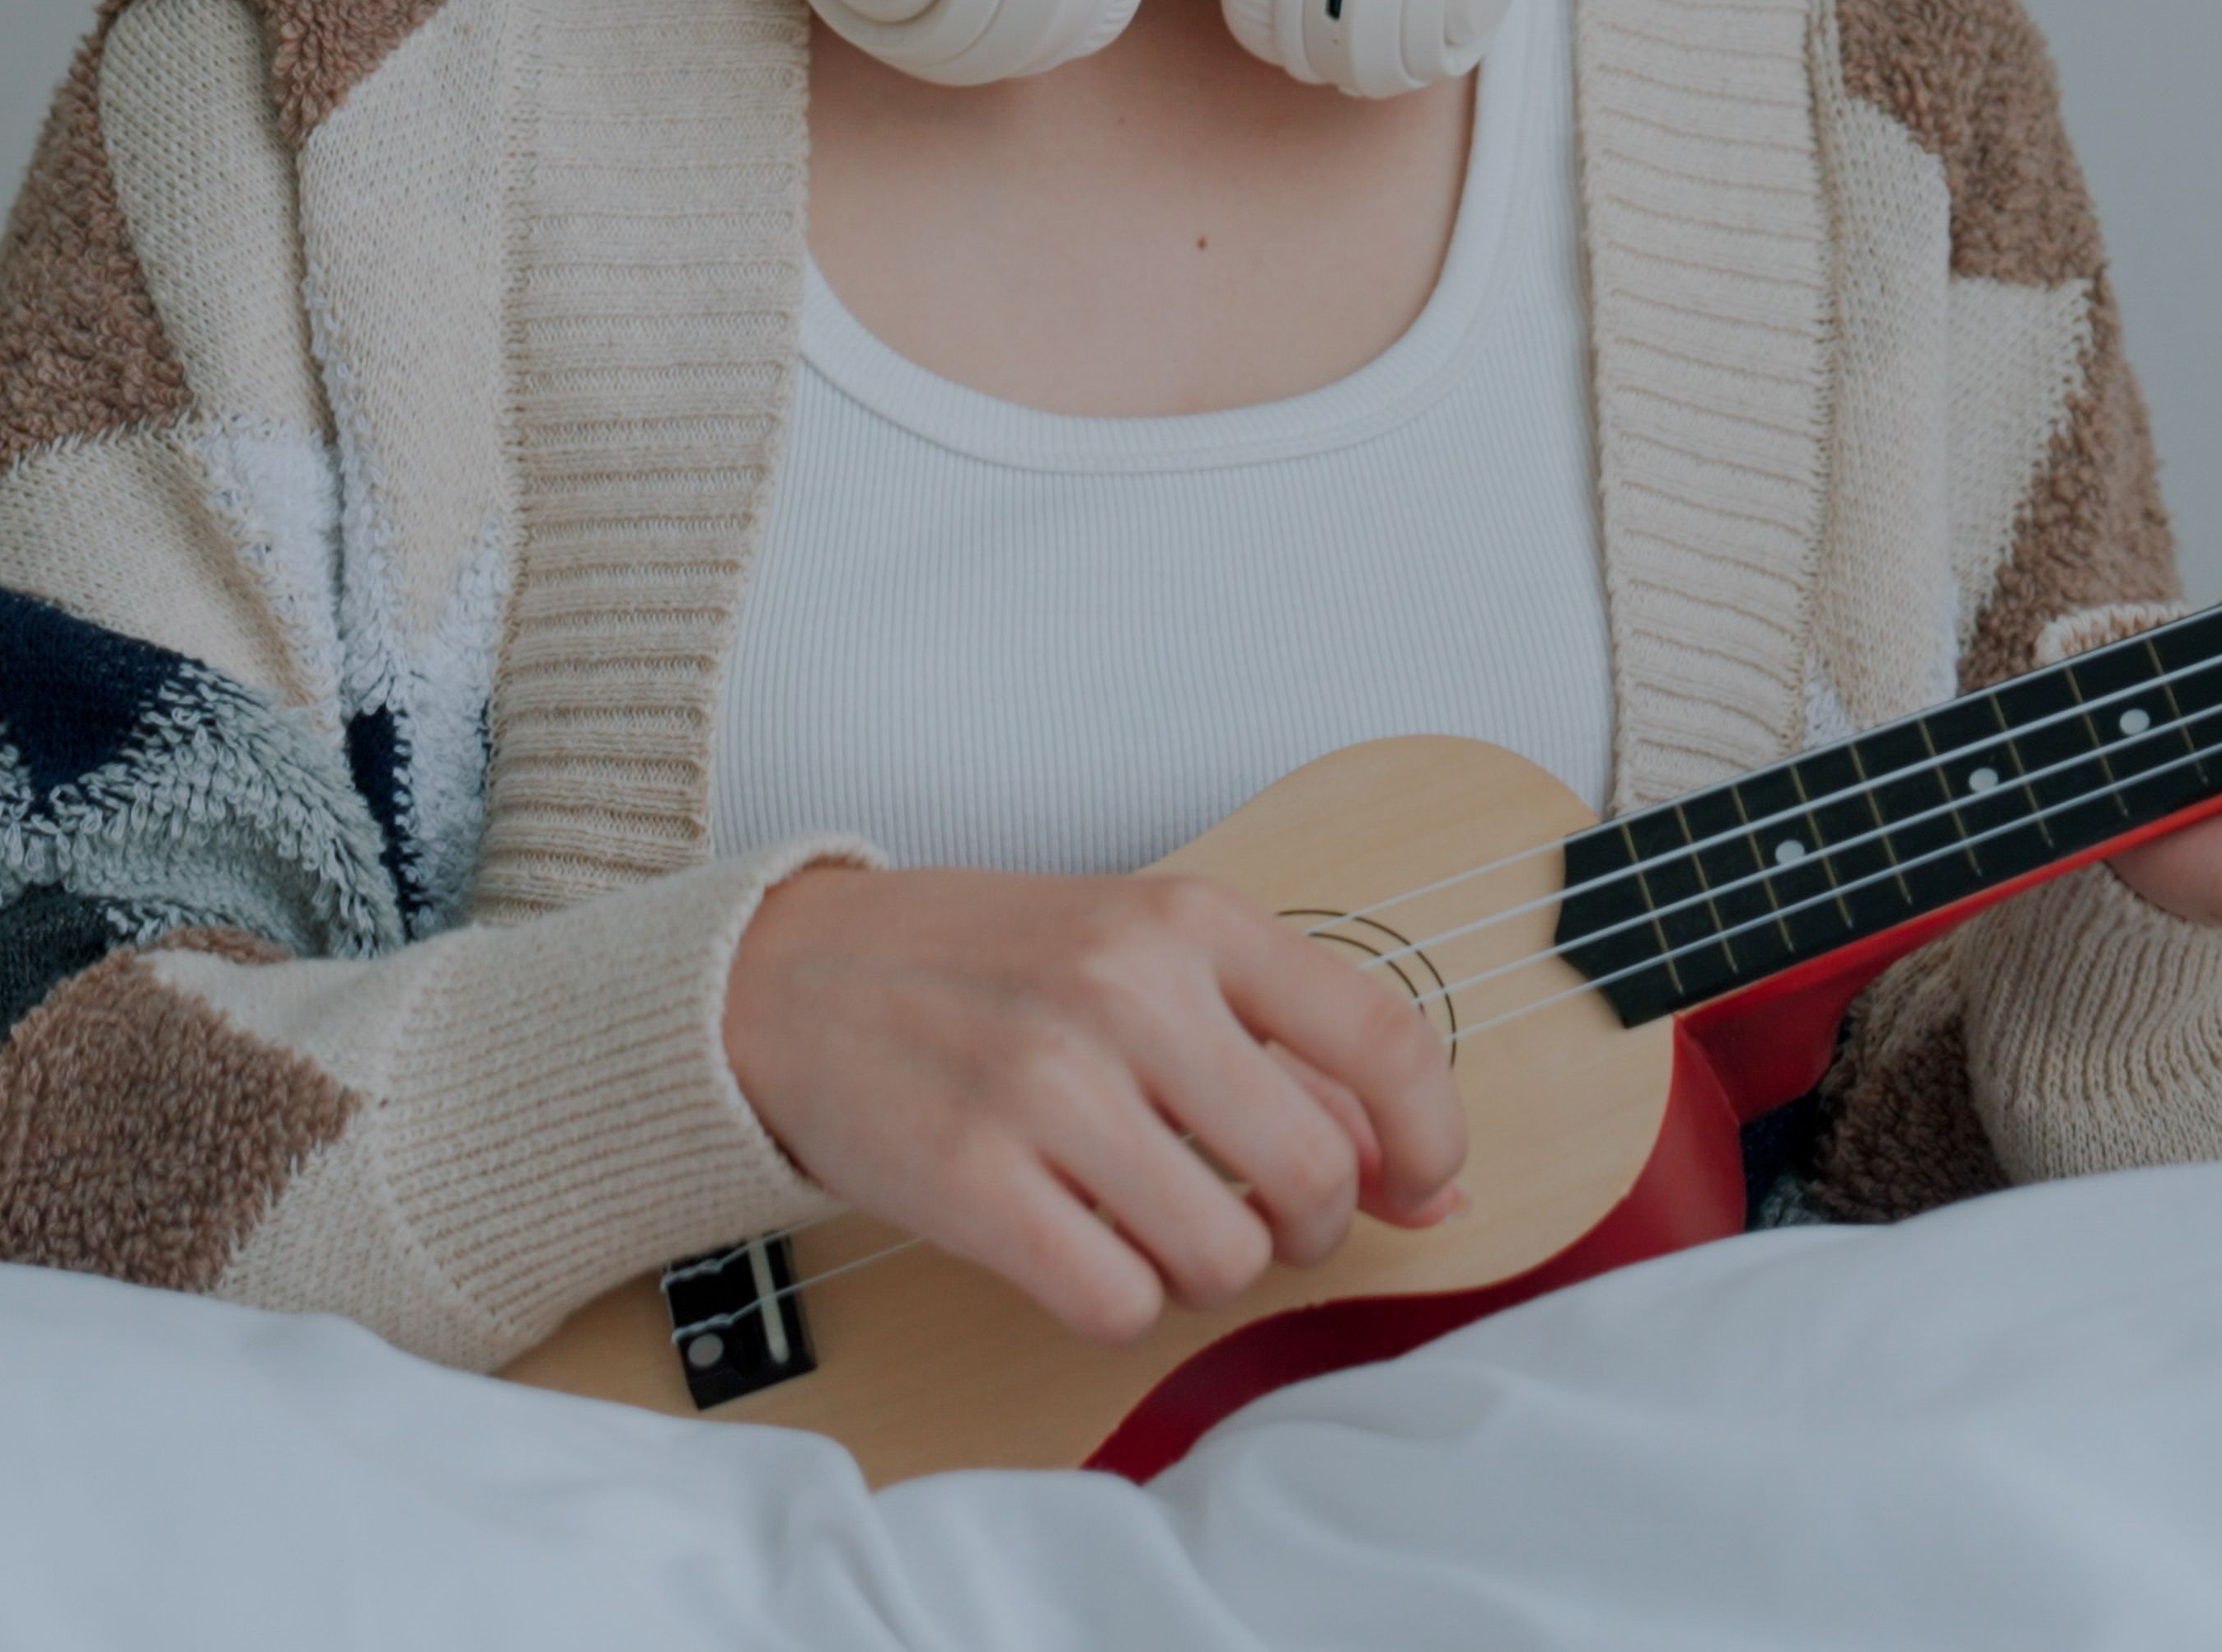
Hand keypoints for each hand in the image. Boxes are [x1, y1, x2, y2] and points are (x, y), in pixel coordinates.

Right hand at [722, 865, 1469, 1343]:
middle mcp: (1127, 990)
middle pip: (1313, 1176)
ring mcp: (1045, 1084)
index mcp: (1189, 919)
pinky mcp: (972, 1179)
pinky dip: (1119, 1301)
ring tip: (1148, 1223)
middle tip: (1259, 1220)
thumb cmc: (986, 971)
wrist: (790, 975)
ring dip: (1206, 1270)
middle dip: (1309, 1230)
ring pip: (1224, 1257)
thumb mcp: (1145, 958)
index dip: (1430, 1138)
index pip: (1382, 1039)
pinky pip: (1118, 1301)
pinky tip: (1079, 1249)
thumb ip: (1289, 1056)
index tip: (1419, 1185)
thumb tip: (1431, 1187)